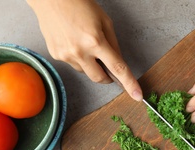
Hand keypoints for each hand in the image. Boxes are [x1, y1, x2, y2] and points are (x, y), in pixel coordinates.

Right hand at [26, 0, 142, 100]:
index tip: (137, 96)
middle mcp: (79, 51)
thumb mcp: (105, 22)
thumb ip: (114, 45)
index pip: (117, 68)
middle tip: (107, 64)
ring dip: (91, 65)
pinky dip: (78, 58)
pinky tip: (74, 42)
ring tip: (85, 44)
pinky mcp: (56, 56)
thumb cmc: (80, 5)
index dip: (129, 84)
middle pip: (100, 79)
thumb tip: (119, 64)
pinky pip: (74, 65)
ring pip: (86, 72)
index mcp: (95, 41)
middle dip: (108, 77)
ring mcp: (66, 55)